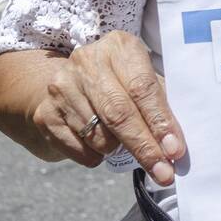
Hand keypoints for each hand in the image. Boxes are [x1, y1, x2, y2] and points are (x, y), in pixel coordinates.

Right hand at [31, 31, 185, 183]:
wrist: (70, 83)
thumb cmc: (121, 83)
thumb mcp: (143, 78)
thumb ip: (161, 105)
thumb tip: (175, 146)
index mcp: (119, 47)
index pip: (142, 88)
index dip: (160, 121)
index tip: (175, 150)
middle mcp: (87, 61)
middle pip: (119, 113)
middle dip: (144, 147)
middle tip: (163, 173)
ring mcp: (62, 87)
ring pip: (99, 136)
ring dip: (118, 150)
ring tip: (122, 142)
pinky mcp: (45, 113)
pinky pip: (80, 149)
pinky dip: (96, 156)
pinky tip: (99, 143)